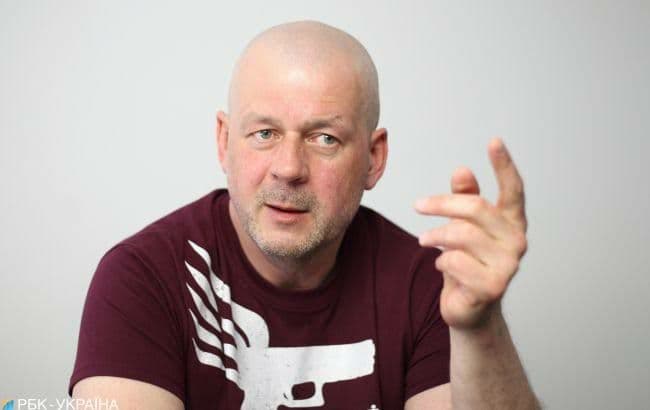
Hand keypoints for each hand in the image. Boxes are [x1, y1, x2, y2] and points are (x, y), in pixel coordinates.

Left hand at [414, 138, 527, 329]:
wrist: (469, 310)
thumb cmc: (467, 263)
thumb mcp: (463, 228)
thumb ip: (465, 199)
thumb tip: (462, 170)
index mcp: (512, 223)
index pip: (513, 190)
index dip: (504, 165)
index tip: (494, 141)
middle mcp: (517, 241)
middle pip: (475, 208)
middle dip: (441, 205)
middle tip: (418, 205)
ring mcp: (508, 266)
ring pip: (462, 234)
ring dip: (436, 236)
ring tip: (424, 241)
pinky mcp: (492, 287)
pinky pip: (455, 261)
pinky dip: (442, 261)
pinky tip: (443, 266)